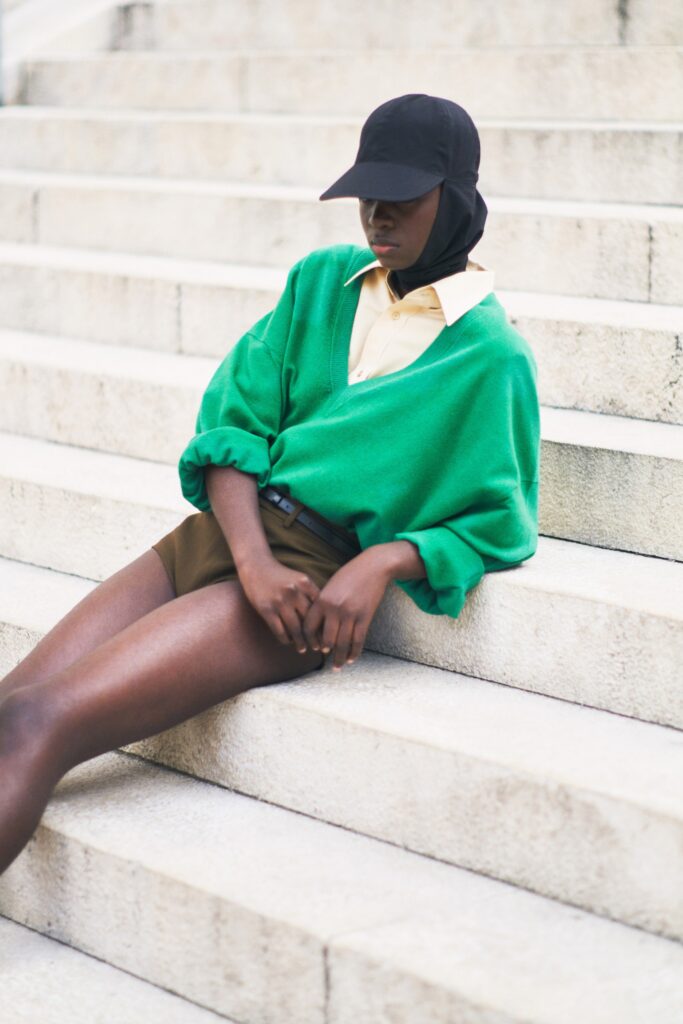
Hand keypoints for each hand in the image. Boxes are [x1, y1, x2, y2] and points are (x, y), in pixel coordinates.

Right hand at [238, 554, 320, 652]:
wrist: (256, 566)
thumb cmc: (281, 576)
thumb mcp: (299, 580)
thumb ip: (310, 595)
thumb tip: (324, 620)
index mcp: (305, 583)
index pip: (320, 609)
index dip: (325, 625)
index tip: (329, 637)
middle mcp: (294, 592)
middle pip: (309, 621)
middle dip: (315, 638)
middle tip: (319, 648)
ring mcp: (280, 601)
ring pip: (295, 629)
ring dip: (300, 642)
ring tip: (303, 649)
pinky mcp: (266, 609)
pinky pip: (279, 631)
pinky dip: (285, 639)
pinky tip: (288, 642)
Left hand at [302, 550, 391, 670]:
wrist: (373, 566)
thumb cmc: (350, 575)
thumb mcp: (331, 586)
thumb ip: (322, 604)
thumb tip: (317, 626)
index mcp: (322, 600)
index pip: (309, 627)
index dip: (309, 641)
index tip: (312, 647)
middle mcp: (334, 609)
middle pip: (326, 639)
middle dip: (325, 652)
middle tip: (325, 658)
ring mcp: (350, 614)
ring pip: (342, 643)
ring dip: (340, 658)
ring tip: (338, 666)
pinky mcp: (365, 617)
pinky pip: (358, 640)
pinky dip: (354, 652)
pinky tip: (352, 659)